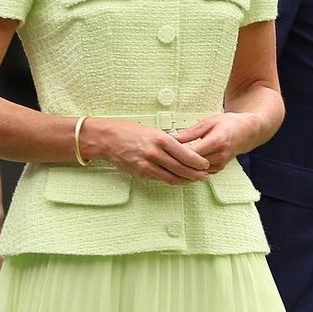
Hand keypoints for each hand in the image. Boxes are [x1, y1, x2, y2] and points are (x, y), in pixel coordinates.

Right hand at [83, 118, 209, 184]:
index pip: (186, 154)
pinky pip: (161, 179)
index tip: (206, 164)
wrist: (106, 139)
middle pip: (182, 168)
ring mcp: (147, 164)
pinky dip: (172, 180)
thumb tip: (183, 149)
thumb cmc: (128, 131)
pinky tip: (178, 180)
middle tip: (205, 176)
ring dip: (186, 180)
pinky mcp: (141, 172)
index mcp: (161, 139)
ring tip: (195, 180)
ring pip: (172, 177)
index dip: (198, 162)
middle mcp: (155, 153)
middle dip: (196, 174)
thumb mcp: (151, 131)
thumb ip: (167, 141)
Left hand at [171, 113, 260, 173]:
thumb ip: (190, 132)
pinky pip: (200, 173)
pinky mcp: (218, 170)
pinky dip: (190, 171)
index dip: (177, 152)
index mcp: (218, 141)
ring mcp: (220, 165)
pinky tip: (179, 167)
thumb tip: (172, 137)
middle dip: (177, 161)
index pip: (193, 152)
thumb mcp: (208, 122)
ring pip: (196, 171)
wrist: (245, 132)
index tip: (165, 149)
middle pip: (193, 164)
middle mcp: (220, 155)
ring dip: (182, 168)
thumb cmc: (228, 124)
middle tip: (162, 158)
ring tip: (168, 162)